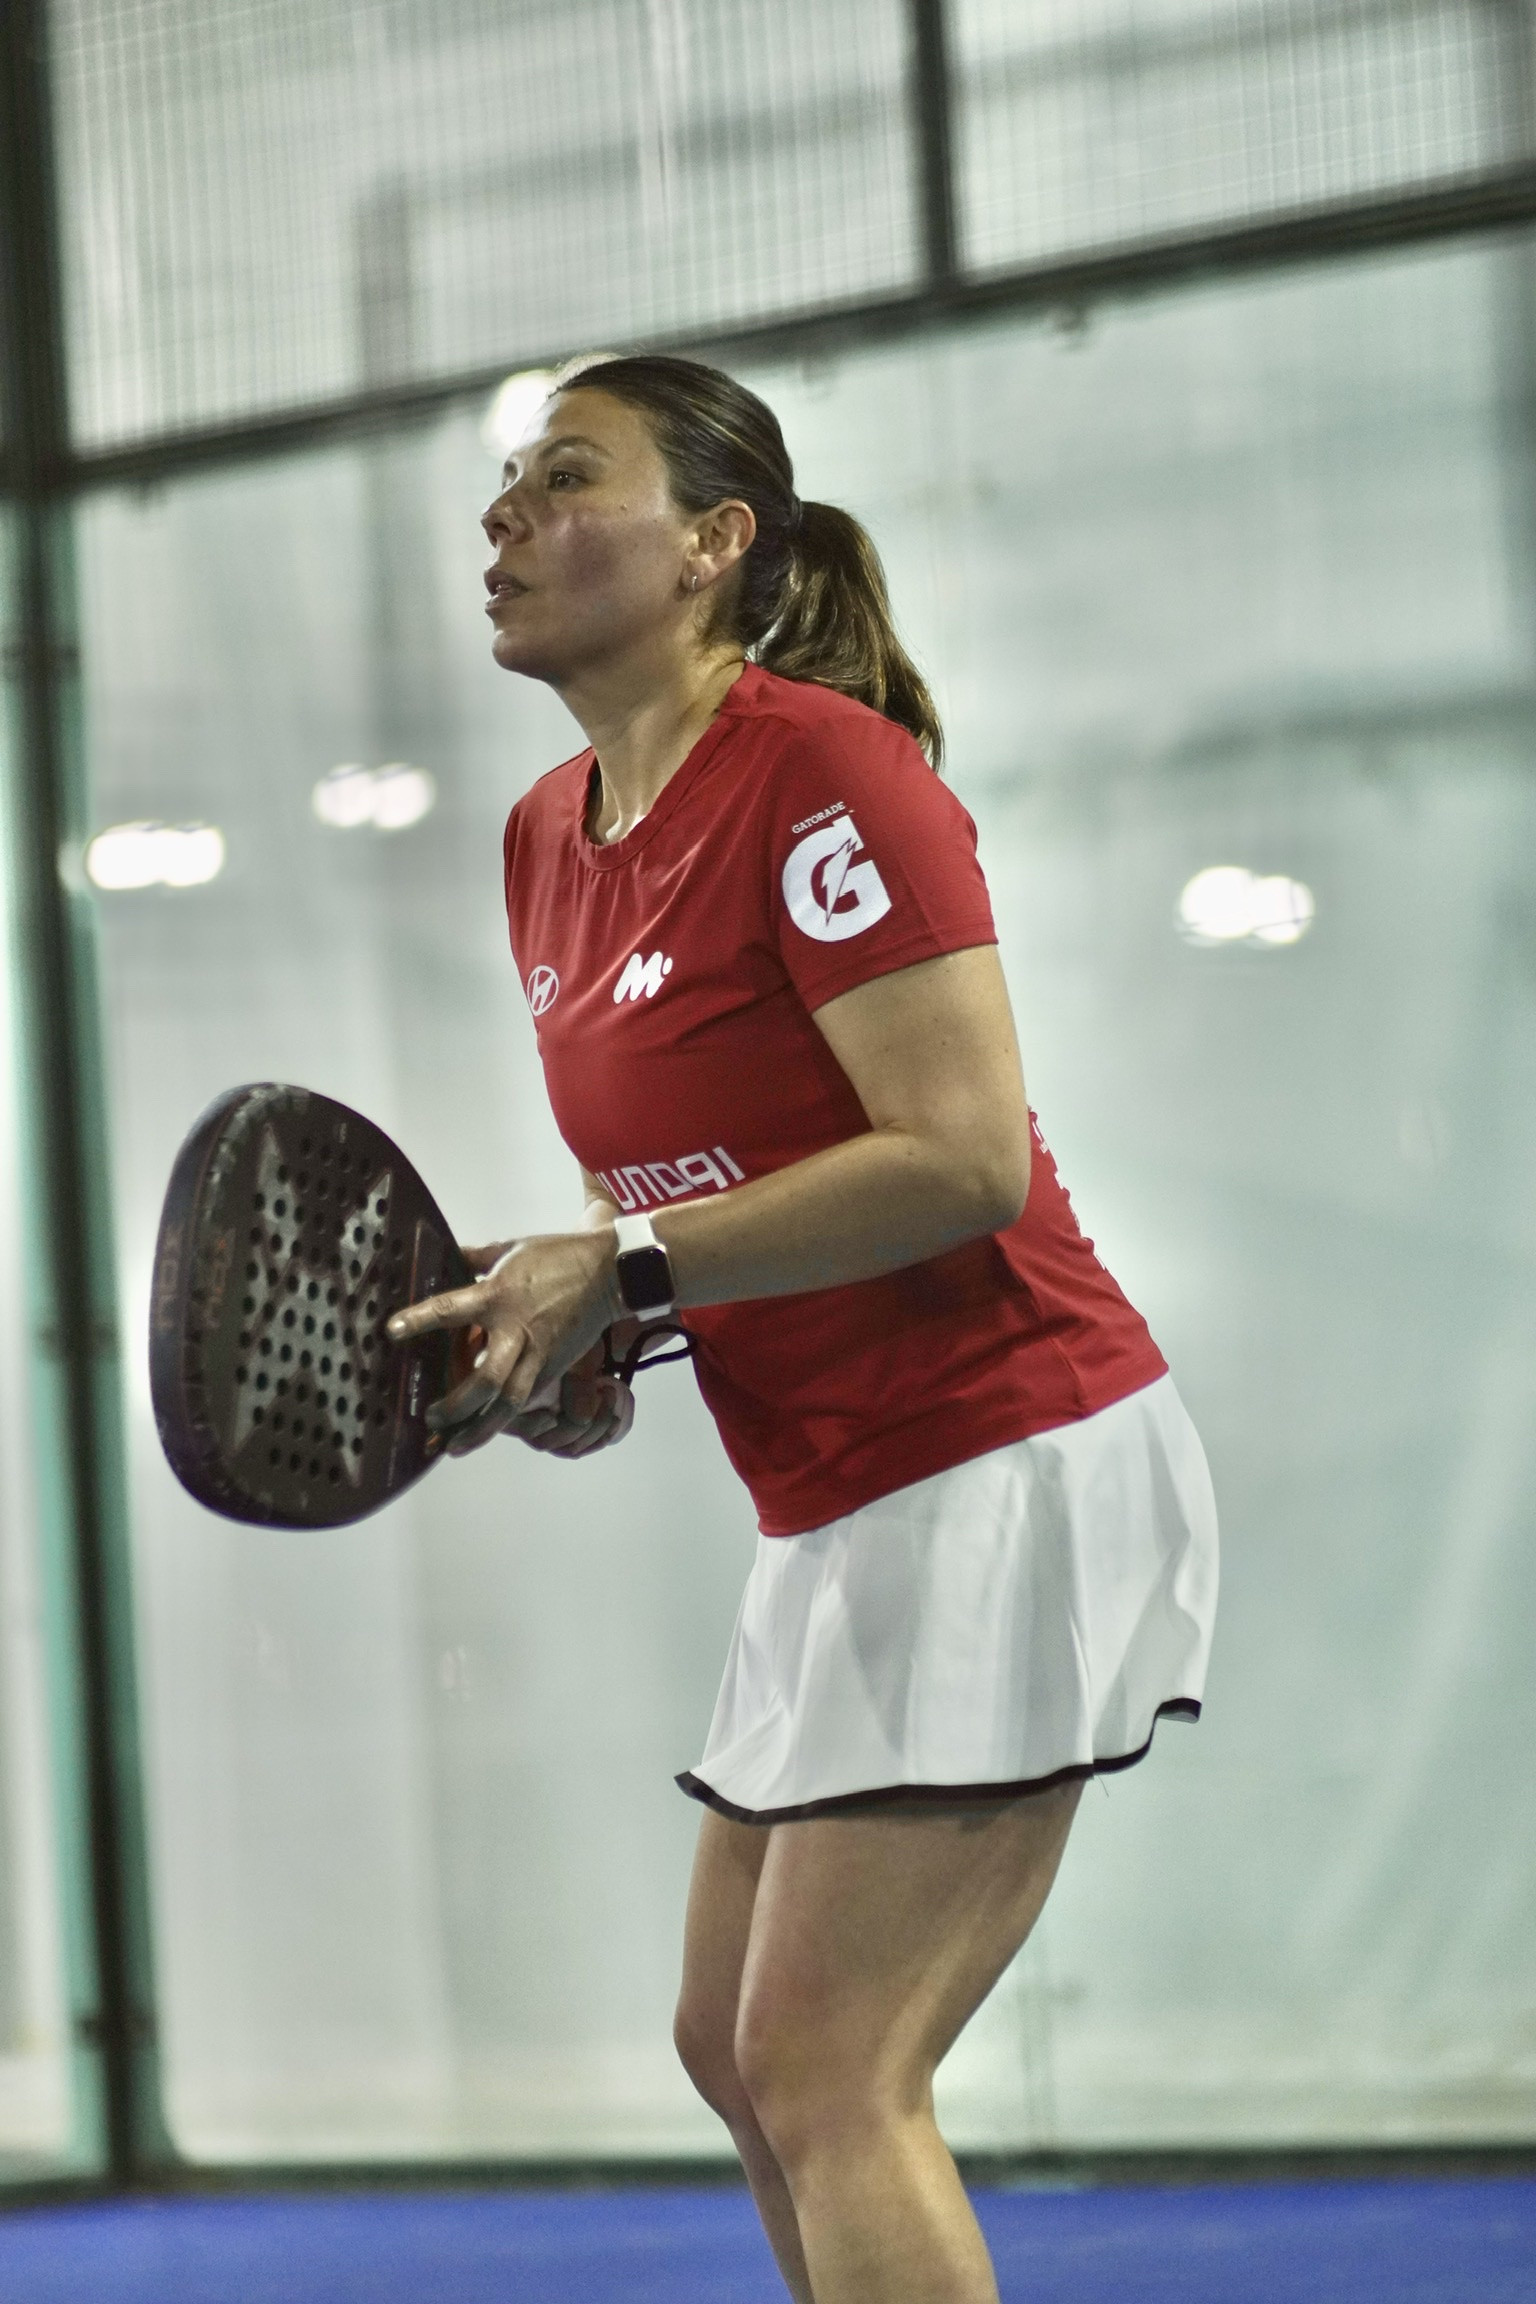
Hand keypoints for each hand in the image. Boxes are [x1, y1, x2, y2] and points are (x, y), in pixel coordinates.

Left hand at [386, 1229, 619, 1454]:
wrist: (609, 1273)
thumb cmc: (558, 1256)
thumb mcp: (510, 1248)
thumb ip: (474, 1257)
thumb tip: (445, 1255)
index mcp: (498, 1295)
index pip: (450, 1310)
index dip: (419, 1320)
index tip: (392, 1331)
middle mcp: (515, 1330)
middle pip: (485, 1380)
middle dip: (456, 1406)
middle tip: (430, 1417)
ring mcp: (537, 1353)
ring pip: (509, 1402)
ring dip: (479, 1429)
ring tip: (453, 1445)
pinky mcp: (553, 1366)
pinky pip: (526, 1398)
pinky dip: (504, 1417)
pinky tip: (484, 1430)